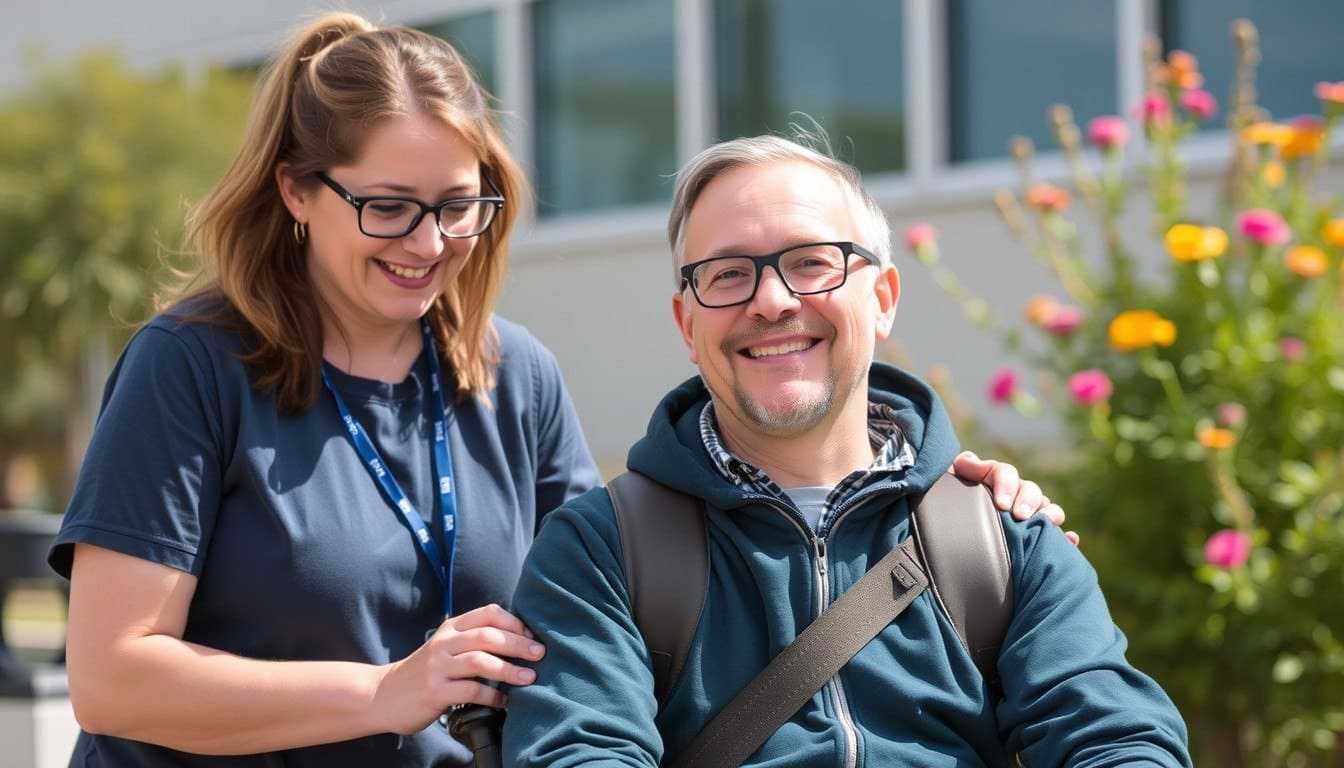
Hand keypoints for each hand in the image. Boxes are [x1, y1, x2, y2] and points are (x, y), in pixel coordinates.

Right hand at [372, 603, 544, 735]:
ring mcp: (437, 667)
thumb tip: (520, 640)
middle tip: (540, 654)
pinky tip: (505, 701)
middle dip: (519, 644)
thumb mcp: (445, 646)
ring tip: (530, 678)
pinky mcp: (434, 692)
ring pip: (481, 661)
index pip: (489, 613)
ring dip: (510, 669)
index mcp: (451, 627)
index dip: (515, 622)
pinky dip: (493, 696)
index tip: (532, 636)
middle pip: (489, 635)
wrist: (383, 695)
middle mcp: (444, 642)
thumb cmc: (425, 671)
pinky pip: (471, 691)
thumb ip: (473, 639)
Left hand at [951, 451, 1078, 545]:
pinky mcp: (1039, 538)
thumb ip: (963, 469)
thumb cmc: (952, 507)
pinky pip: (1059, 537)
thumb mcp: (951, 486)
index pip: (1005, 473)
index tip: (1001, 503)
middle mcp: (1017, 496)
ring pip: (1049, 510)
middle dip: (1027, 500)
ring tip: (1047, 523)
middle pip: (1031, 490)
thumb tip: (970, 460)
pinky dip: (1066, 538)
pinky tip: (1070, 541)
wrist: (955, 539)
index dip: (1006, 484)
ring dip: (1051, 514)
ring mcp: (1031, 517)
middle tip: (1019, 515)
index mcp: (995, 481)